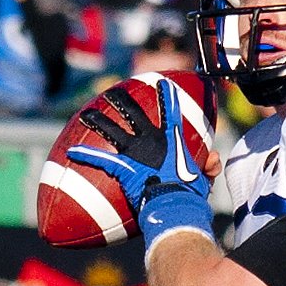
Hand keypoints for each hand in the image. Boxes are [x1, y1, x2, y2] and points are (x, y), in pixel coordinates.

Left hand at [67, 79, 210, 211]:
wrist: (175, 202)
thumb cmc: (190, 192)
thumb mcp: (203, 179)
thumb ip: (208, 167)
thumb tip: (214, 158)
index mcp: (171, 139)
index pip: (171, 112)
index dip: (167, 97)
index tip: (162, 84)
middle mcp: (150, 140)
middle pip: (134, 113)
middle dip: (124, 101)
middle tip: (115, 93)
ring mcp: (135, 152)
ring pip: (112, 130)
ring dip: (98, 121)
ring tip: (86, 114)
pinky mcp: (122, 166)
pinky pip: (101, 159)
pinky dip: (86, 155)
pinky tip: (71, 151)